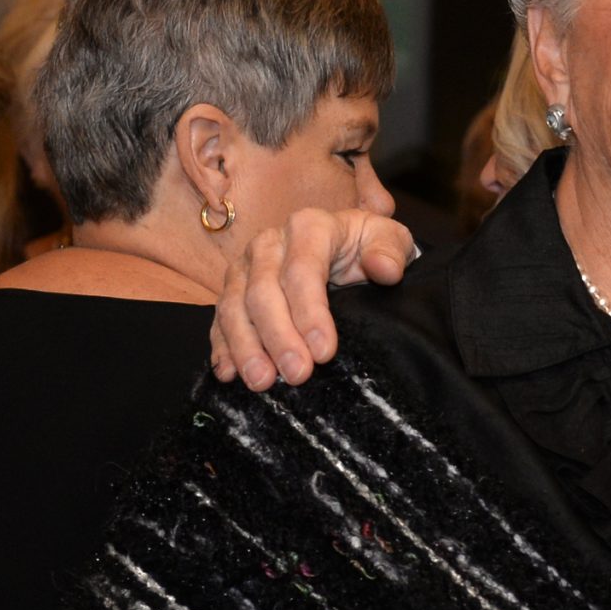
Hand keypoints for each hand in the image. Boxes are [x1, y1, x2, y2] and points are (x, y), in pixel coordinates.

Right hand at [210, 207, 415, 388]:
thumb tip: (385, 269)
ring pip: (234, 307)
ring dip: (246, 348)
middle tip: (297, 375)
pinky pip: (220, 320)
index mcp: (307, 227)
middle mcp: (268, 245)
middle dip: (278, 337)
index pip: (302, 271)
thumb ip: (391, 250)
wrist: (348, 244)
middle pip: (262, 292)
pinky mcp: (232, 291)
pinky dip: (222, 348)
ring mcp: (245, 268)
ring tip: (262, 382)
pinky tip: (228, 374)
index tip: (324, 352)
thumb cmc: (368, 245)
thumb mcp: (390, 239)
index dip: (310, 313)